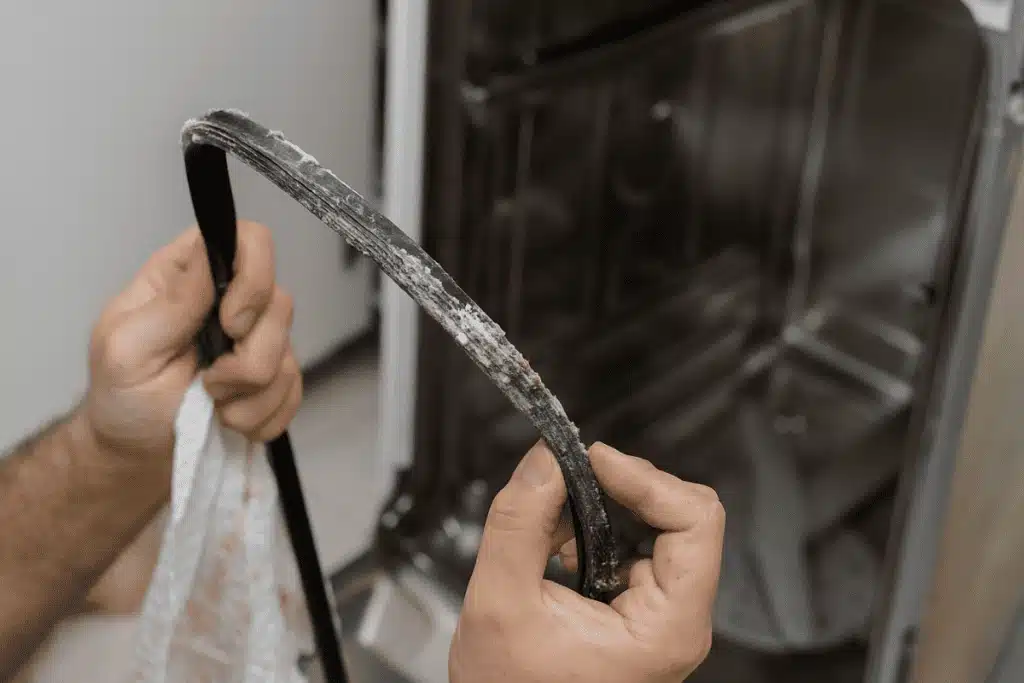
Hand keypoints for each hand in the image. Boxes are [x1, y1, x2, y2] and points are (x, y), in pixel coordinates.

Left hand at [79, 221, 301, 478]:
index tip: (230, 324)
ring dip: (251, 397)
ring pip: (289, 356)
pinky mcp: (275, 379)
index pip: (248, 240)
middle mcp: (231, 300)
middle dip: (249, 359)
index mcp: (191, 275)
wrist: (137, 451)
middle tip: (209, 384)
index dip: (253, 278)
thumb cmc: (121, 396)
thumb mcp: (127, 348)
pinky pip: (293, 392)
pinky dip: (263, 416)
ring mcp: (258, 340)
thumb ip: (172, 303)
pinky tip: (231, 422)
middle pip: (280, 304)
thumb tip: (209, 249)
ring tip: (214, 409)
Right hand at [450, 442, 724, 682]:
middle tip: (576, 475)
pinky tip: (562, 539)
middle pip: (685, 515)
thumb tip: (546, 459)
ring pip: (663, 524)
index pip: (697, 521)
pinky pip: (639, 543)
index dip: (647, 479)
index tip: (596, 461)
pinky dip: (601, 526)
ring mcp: (663, 614)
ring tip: (558, 517)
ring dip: (610, 505)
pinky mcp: (643, 608)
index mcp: (667, 628)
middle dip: (627, 487)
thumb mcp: (498, 602)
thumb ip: (520, 522)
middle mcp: (678, 620)